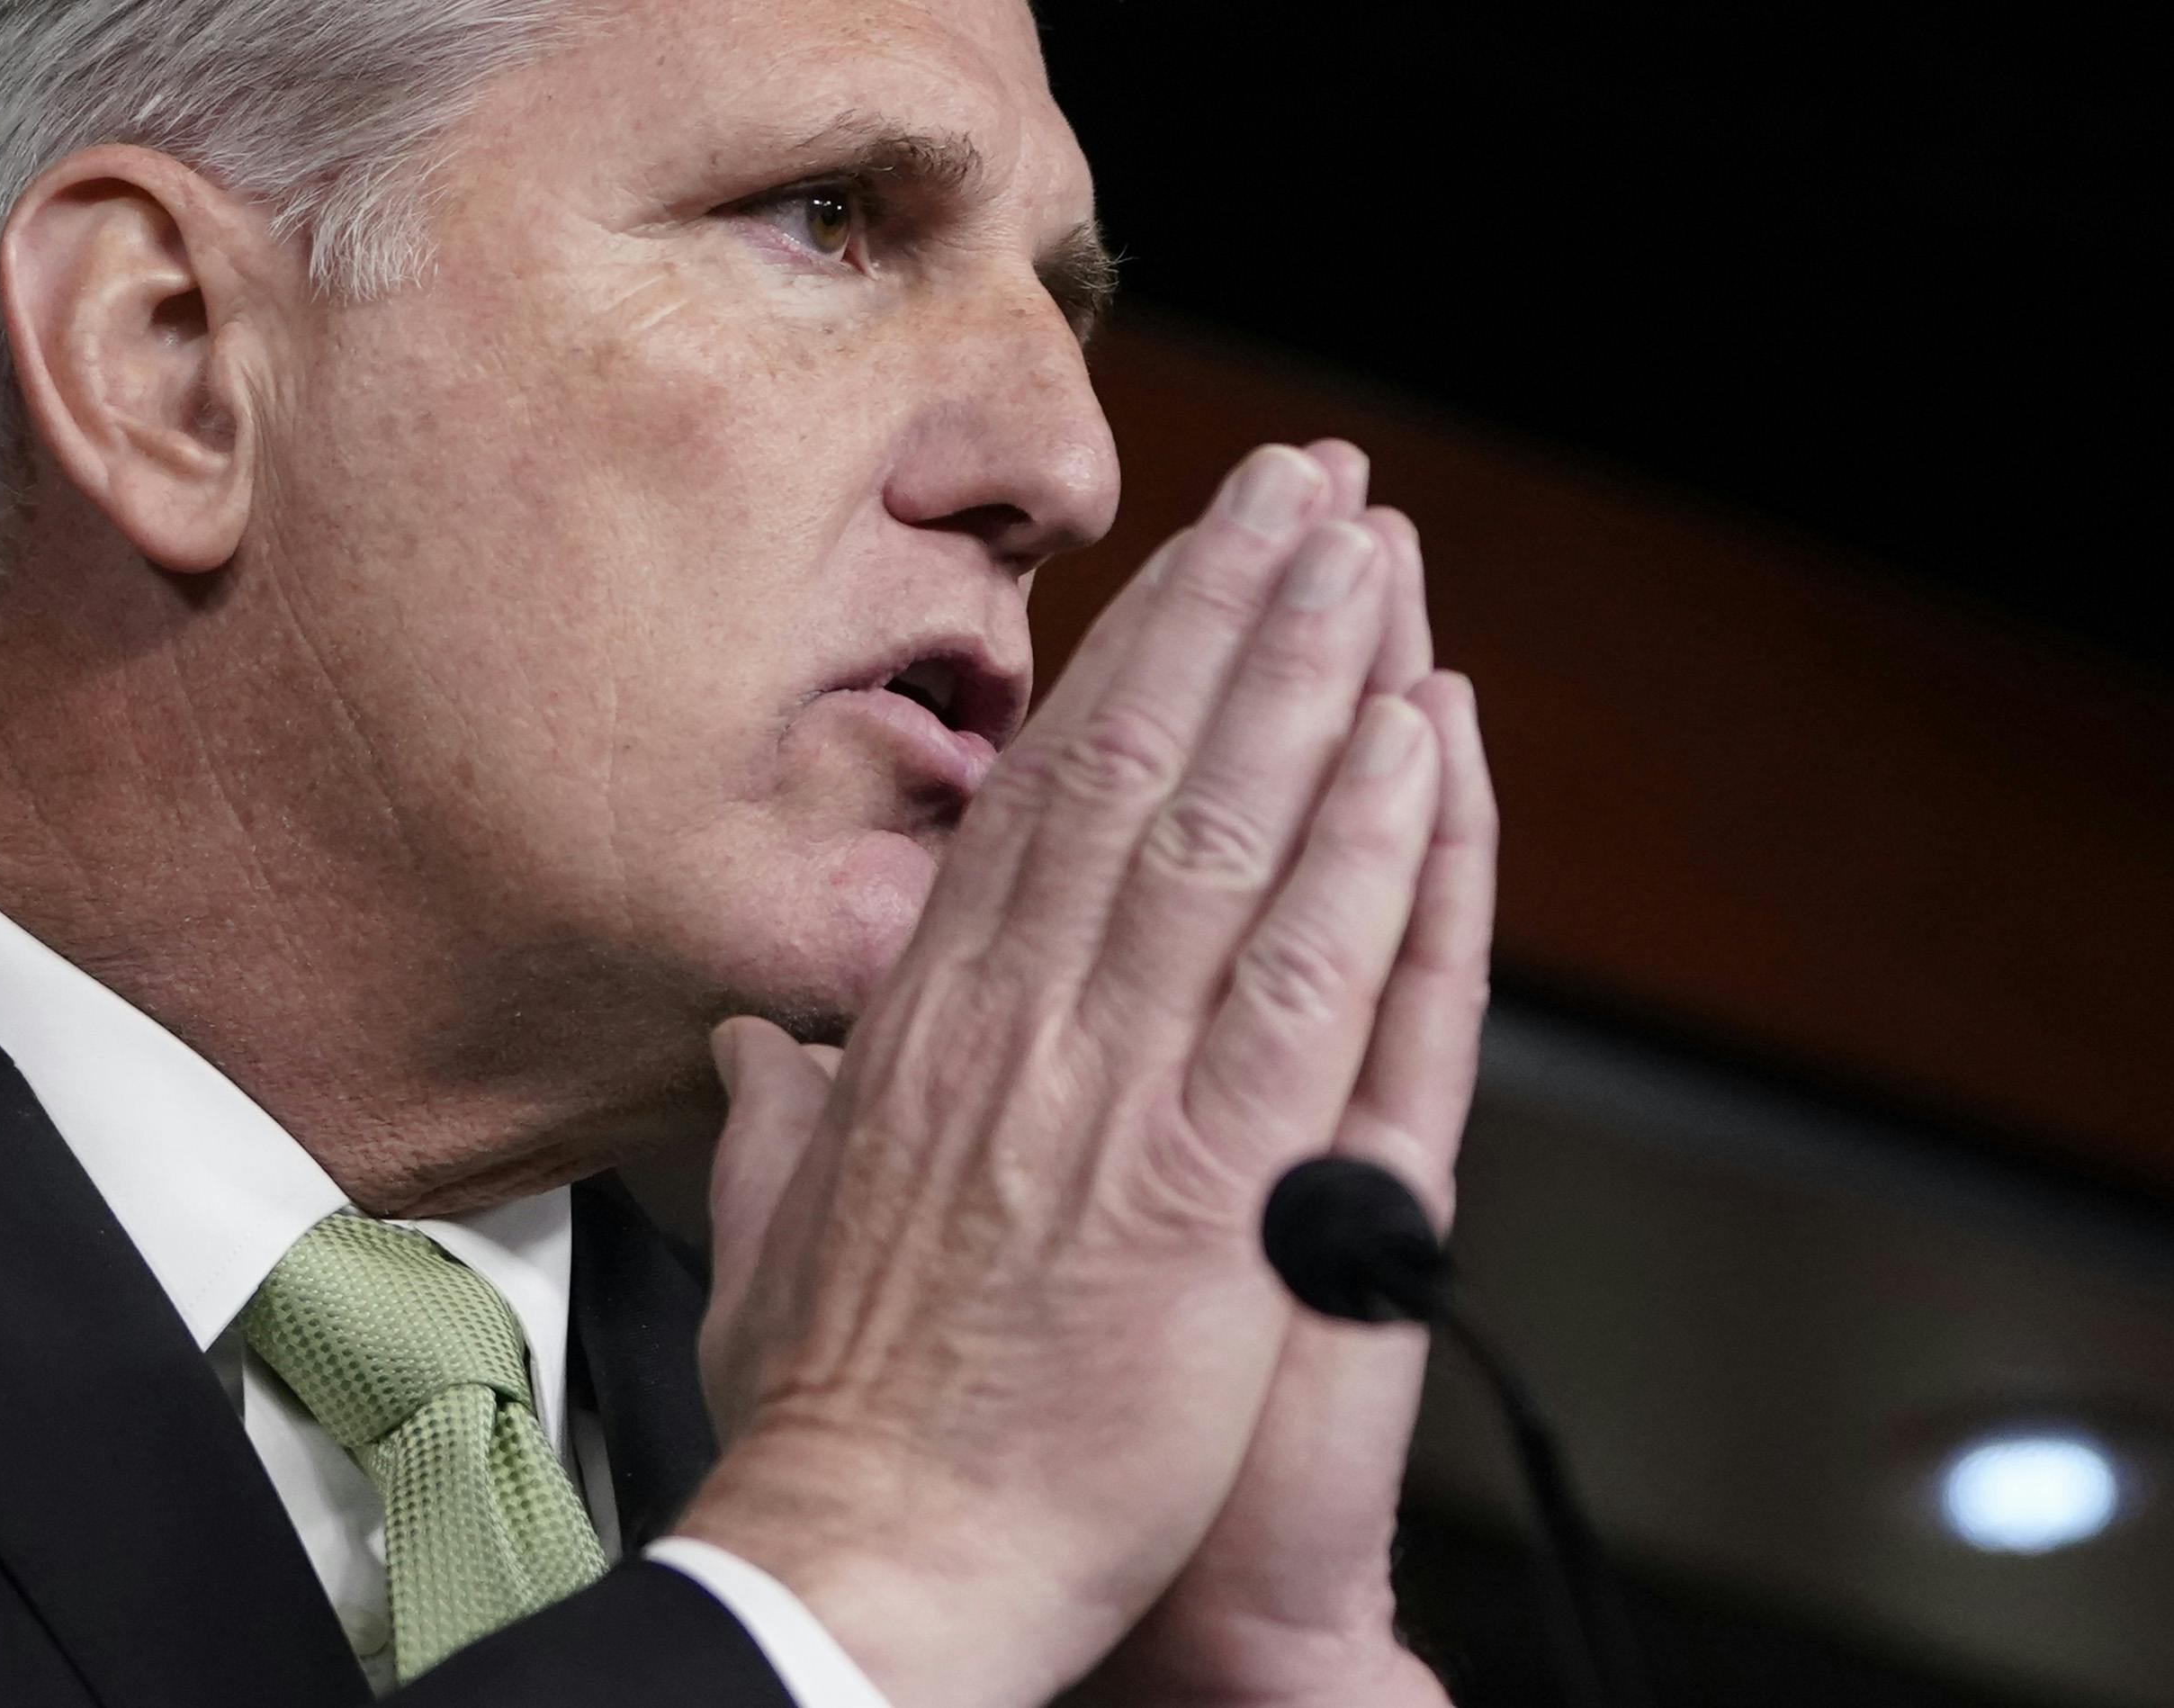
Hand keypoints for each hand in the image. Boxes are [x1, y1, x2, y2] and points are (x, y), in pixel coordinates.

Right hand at [675, 443, 1447, 1707]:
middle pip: (1133, 772)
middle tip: (1298, 486)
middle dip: (1225, 611)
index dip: (1122, 676)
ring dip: (1305, 676)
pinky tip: (1414, 741)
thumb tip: (759, 1049)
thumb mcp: (769, 1237)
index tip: (1181, 578)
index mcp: (923, 1030)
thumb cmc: (831, 1419)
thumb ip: (773, 1121)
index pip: (1035, 808)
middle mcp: (1016, 1021)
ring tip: (1369, 547)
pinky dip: (1363, 849)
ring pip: (1223, 833)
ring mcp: (1111, 1085)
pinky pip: (1302, 976)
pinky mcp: (1206, 1177)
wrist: (871, 1563)